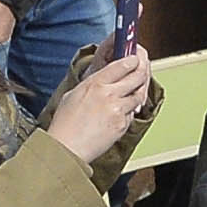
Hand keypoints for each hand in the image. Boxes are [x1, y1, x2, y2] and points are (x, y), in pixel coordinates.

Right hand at [44, 42, 160, 164]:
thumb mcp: (72, 95)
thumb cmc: (65, 124)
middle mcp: (108, 94)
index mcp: (94, 83)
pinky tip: (116, 116)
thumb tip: (104, 79)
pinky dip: (128, 114)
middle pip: (137, 77)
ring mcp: (118, 109)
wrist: (66, 147)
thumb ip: (91, 85)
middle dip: (141, 73)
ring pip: (138, 96)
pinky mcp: (123, 124)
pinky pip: (132, 114)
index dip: (132, 60)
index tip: (135, 59)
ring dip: (135, 95)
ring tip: (125, 98)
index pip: (122, 65)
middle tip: (141, 73)